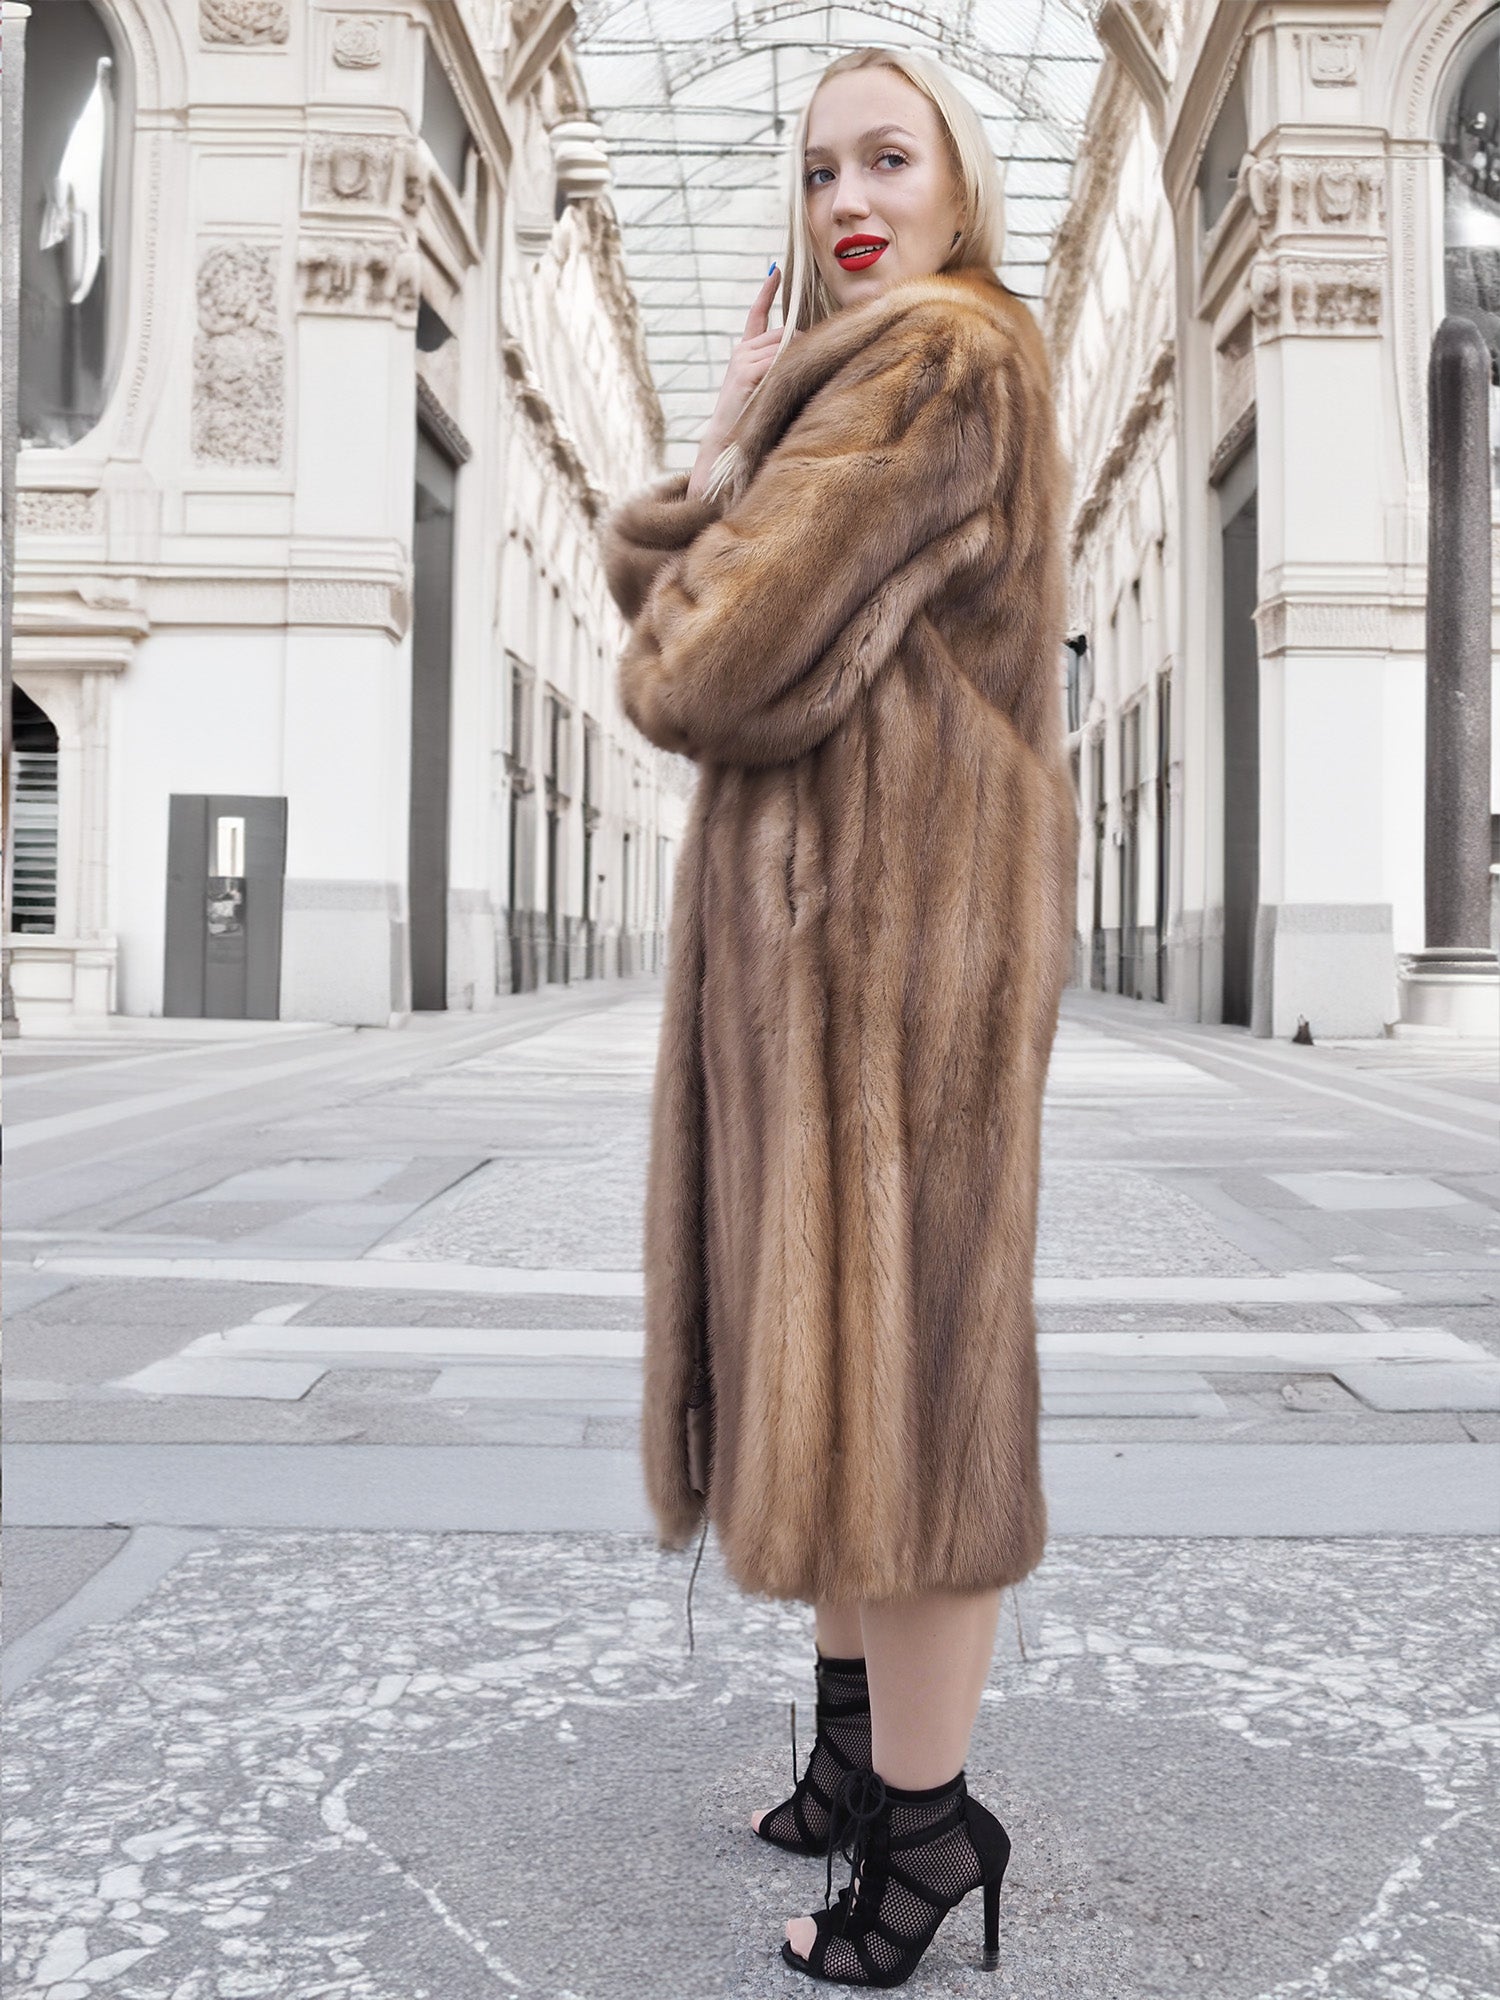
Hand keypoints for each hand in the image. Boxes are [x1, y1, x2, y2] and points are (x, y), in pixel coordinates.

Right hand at [687, 267, 792, 496]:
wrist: (726, 443)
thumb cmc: (751, 420)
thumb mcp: (764, 387)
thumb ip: (778, 364)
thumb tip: (804, 346)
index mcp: (744, 353)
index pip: (757, 314)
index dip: (766, 292)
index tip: (775, 270)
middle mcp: (742, 351)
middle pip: (785, 333)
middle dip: (801, 346)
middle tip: (810, 368)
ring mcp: (743, 360)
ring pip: (786, 346)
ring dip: (799, 362)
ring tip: (796, 385)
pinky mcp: (748, 372)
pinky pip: (780, 361)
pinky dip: (789, 369)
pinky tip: (788, 382)